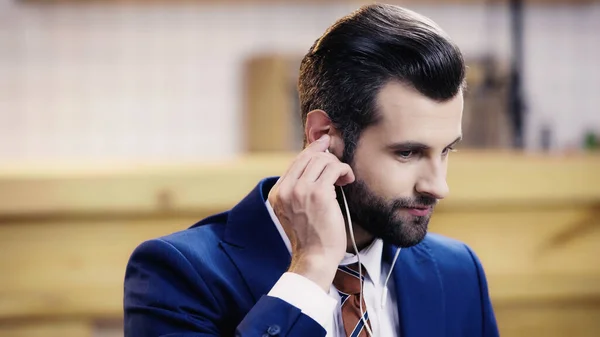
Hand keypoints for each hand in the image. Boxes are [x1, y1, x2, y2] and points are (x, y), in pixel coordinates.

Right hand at [267, 134, 354, 291]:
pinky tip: (348, 179)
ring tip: (344, 178)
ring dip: (337, 165)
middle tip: (339, 168)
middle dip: (327, 157)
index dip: (313, 150)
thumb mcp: (294, 211)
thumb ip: (297, 191)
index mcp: (277, 193)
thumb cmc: (311, 237)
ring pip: (322, 160)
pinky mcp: (319, 193)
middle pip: (308, 157)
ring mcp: (301, 190)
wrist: (314, 257)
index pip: (295, 162)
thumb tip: (315, 166)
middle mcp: (286, 189)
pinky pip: (334, 168)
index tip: (325, 143)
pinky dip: (344, 170)